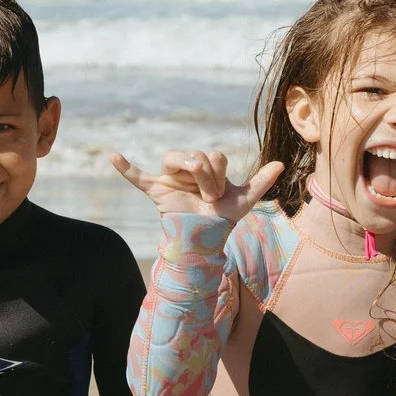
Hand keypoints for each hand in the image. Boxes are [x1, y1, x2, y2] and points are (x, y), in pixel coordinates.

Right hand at [109, 150, 283, 224]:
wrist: (205, 241)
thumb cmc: (223, 219)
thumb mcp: (245, 200)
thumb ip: (261, 181)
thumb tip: (282, 164)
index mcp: (206, 167)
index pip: (212, 155)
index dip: (220, 174)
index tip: (221, 194)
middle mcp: (187, 169)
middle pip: (195, 154)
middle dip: (208, 176)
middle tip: (209, 195)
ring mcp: (169, 178)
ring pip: (173, 157)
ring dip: (188, 173)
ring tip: (196, 191)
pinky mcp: (155, 190)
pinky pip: (137, 176)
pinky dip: (125, 167)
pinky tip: (113, 156)